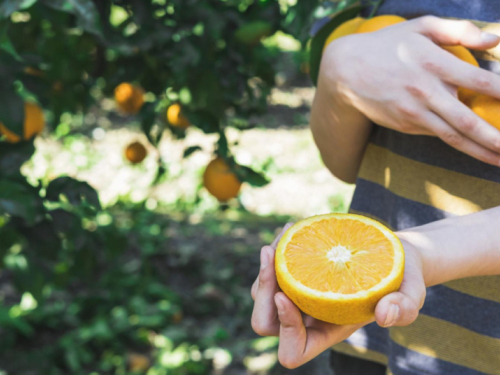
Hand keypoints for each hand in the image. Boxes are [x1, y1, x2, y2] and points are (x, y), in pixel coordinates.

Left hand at [250, 225, 425, 368]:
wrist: (394, 254)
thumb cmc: (402, 278)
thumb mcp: (413, 293)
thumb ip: (405, 308)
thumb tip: (385, 315)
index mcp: (328, 332)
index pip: (292, 350)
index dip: (285, 330)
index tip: (287, 297)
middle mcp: (307, 318)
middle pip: (264, 323)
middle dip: (262, 294)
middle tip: (272, 256)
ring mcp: (298, 295)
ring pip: (261, 293)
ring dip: (265, 266)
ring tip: (285, 236)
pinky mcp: (295, 273)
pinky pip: (271, 268)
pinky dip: (276, 249)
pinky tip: (291, 228)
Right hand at [321, 16, 499, 164]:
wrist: (346, 72)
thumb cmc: (387, 45)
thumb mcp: (421, 27)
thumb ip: (458, 30)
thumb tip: (496, 39)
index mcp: (432, 63)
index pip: (479, 81)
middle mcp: (424, 92)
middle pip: (467, 121)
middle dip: (495, 138)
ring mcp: (413, 112)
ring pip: (453, 137)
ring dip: (480, 151)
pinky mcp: (406, 124)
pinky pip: (437, 134)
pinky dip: (458, 143)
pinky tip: (476, 149)